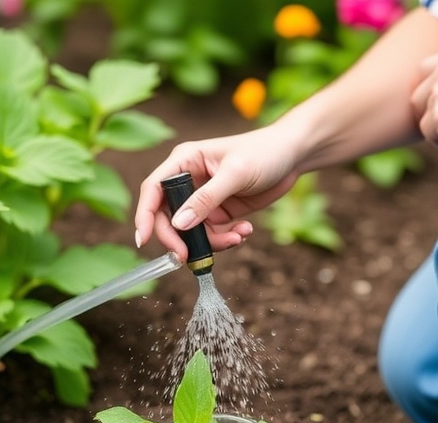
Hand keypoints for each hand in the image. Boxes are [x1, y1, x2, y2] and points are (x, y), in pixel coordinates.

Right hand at [135, 126, 301, 259]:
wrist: (293, 156)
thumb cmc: (264, 152)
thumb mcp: (235, 173)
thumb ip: (206, 199)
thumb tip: (178, 224)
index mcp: (184, 161)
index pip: (154, 189)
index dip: (145, 215)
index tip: (144, 240)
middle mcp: (189, 181)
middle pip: (168, 217)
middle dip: (179, 238)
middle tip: (188, 256)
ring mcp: (204, 199)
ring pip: (192, 232)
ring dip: (212, 242)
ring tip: (237, 236)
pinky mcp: (220, 212)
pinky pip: (213, 235)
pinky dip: (227, 239)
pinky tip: (245, 231)